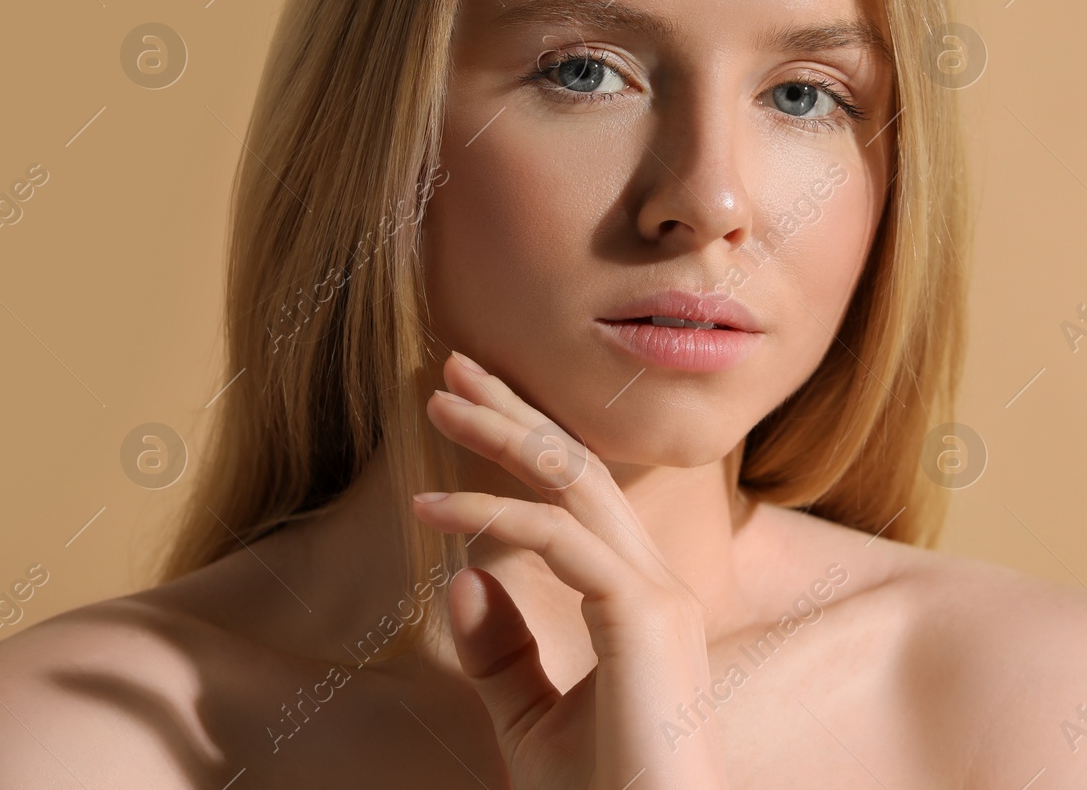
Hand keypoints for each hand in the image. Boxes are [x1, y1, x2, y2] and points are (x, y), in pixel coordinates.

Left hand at [412, 350, 729, 789]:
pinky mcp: (643, 614)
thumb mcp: (530, 720)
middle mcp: (654, 584)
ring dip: (501, 433)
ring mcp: (655, 594)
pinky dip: (491, 513)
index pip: (578, 501)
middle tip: (454, 366)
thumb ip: (503, 650)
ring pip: (573, 483)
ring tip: (437, 400)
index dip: (522, 448)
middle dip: (515, 412)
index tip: (463, 414)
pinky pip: (558, 539)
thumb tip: (464, 571)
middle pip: (580, 469)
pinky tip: (431, 508)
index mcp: (639, 602)